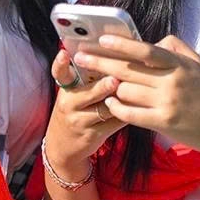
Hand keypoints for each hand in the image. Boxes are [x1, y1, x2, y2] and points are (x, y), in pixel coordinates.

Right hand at [43, 49, 126, 178]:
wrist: (62, 146)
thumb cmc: (74, 111)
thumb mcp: (73, 95)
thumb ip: (87, 78)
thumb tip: (111, 57)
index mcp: (66, 89)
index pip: (59, 73)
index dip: (60, 64)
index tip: (64, 54)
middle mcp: (69, 104)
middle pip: (88, 93)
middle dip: (102, 87)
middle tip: (114, 80)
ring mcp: (80, 121)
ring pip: (104, 109)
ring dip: (121, 101)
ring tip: (135, 93)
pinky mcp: (92, 135)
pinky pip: (113, 123)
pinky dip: (126, 114)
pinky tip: (139, 108)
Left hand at [73, 34, 199, 158]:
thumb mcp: (197, 63)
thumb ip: (175, 47)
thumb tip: (151, 40)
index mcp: (178, 64)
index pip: (145, 50)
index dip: (121, 44)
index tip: (101, 40)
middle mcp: (171, 82)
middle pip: (128, 69)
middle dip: (101, 62)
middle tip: (81, 58)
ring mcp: (166, 103)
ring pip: (126, 91)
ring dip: (111, 87)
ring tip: (100, 83)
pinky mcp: (162, 123)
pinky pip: (130, 113)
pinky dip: (117, 107)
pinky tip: (110, 103)